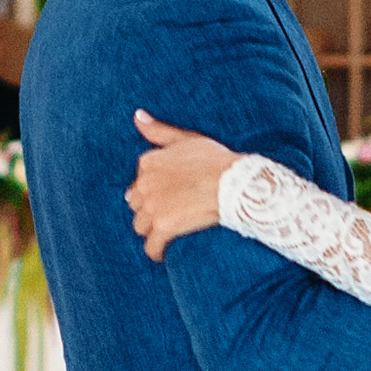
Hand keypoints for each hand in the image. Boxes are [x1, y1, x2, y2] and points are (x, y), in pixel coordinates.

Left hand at [128, 109, 236, 258]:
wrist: (235, 183)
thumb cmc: (215, 159)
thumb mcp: (186, 139)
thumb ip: (159, 130)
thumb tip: (137, 116)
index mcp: (149, 162)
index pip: (139, 180)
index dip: (152, 190)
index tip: (166, 196)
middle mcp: (145, 184)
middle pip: (136, 204)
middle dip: (148, 210)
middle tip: (168, 215)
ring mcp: (152, 207)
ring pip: (140, 225)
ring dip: (151, 230)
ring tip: (166, 234)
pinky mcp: (163, 228)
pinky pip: (151, 247)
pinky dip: (156, 251)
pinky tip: (162, 254)